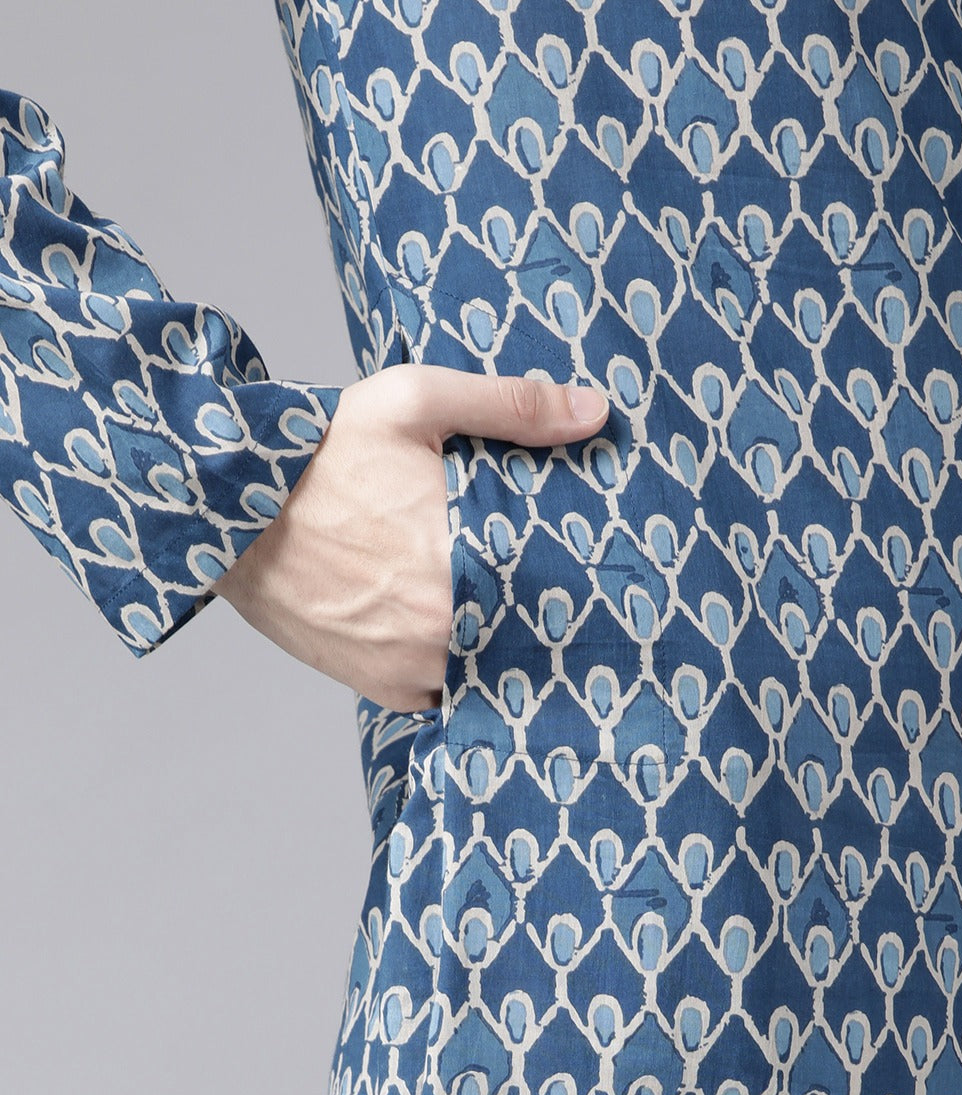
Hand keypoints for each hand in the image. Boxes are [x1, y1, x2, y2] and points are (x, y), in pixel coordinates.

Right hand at [211, 364, 609, 711]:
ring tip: (519, 612)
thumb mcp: (413, 402)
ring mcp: (410, 668)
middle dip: (549, 617)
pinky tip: (465, 633)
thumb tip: (594, 411)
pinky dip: (459, 669)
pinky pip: (445, 692)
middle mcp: (440, 631)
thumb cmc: (319, 452)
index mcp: (460, 563)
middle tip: (574, 596)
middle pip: (529, 639)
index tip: (605, 573)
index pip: (559, 592)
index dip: (584, 585)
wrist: (223, 508)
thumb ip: (510, 406)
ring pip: (489, 670)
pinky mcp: (382, 687)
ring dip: (504, 647)